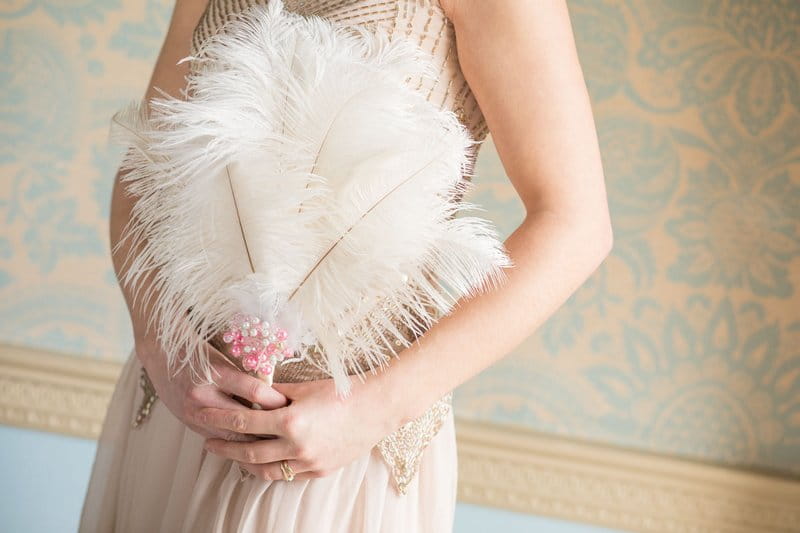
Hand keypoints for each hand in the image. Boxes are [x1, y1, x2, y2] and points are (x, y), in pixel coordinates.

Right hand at [135, 332, 288, 441]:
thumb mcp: (224, 357)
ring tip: (276, 443)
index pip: (255, 390)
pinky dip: (236, 442)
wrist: (161, 354)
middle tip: (291, 431)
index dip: (276, 400)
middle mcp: (203, 395)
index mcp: (215, 372)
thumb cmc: (199, 350)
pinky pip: (219, 438)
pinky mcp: (189, 423)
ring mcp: (194, 412)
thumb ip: (245, 377)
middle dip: (268, 427)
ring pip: (232, 436)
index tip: (292, 405)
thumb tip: (274, 396)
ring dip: (253, 440)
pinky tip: (253, 445)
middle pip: (245, 420)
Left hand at [199, 377, 401, 479]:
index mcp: (290, 421)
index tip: (199, 414)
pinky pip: (287, 475)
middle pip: (248, 451)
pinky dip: (271, 470)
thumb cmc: (342, 391)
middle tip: (206, 442)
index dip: (217, 418)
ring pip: (265, 470)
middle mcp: (296, 446)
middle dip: (224, 447)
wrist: (378, 407)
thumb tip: (249, 397)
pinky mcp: (319, 471)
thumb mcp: (303, 388)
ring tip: (232, 456)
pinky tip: (263, 463)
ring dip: (243, 464)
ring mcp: (308, 462)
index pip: (242, 422)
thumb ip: (274, 396)